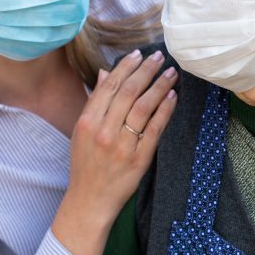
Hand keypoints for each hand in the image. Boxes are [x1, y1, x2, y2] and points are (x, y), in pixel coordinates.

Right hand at [52, 48, 177, 254]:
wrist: (89, 200)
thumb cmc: (85, 163)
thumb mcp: (82, 131)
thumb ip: (95, 102)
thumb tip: (105, 73)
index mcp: (87, 122)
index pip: (109, 86)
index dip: (126, 67)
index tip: (138, 54)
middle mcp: (104, 131)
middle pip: (128, 92)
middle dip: (145, 71)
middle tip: (159, 57)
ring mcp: (122, 146)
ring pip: (143, 108)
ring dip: (159, 86)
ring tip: (170, 73)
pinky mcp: (139, 159)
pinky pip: (155, 129)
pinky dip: (165, 110)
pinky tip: (172, 96)